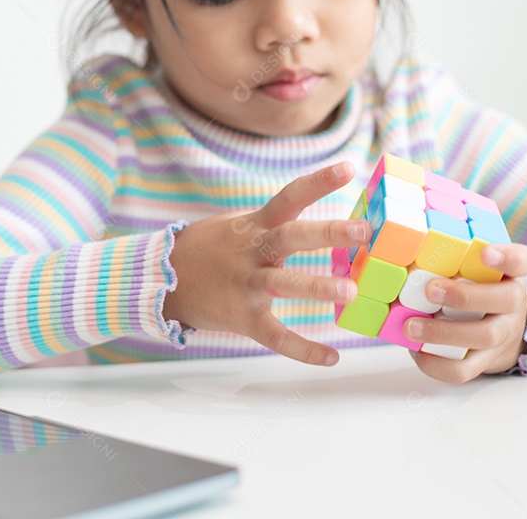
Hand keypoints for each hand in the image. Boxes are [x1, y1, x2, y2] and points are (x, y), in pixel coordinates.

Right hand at [163, 161, 370, 366]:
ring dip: (317, 286)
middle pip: (290, 237)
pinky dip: (302, 349)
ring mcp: (246, 285)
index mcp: (254, 225)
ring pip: (284, 283)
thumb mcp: (237, 225)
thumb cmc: (209, 249)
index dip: (317, 181)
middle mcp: (252, 251)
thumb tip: (321, 223)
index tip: (348, 168)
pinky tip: (332, 357)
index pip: (289, 197)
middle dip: (327, 232)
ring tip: (351, 290)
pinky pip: (275, 335)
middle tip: (363, 230)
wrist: (163, 279)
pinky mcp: (243, 318)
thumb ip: (273, 223)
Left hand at [406, 243, 526, 382]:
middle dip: (465, 296)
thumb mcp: (476, 265)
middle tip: (431, 290)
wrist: (504, 329)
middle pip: (504, 299)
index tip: (485, 253)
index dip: (507, 257)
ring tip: (411, 326)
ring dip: (444, 332)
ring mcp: (503, 333)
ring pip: (484, 336)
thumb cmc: (478, 287)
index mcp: (511, 273)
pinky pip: (466, 369)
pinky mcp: (486, 360)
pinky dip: (437, 364)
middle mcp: (513, 302)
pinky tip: (416, 352)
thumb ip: (453, 255)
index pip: (522, 260)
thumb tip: (398, 247)